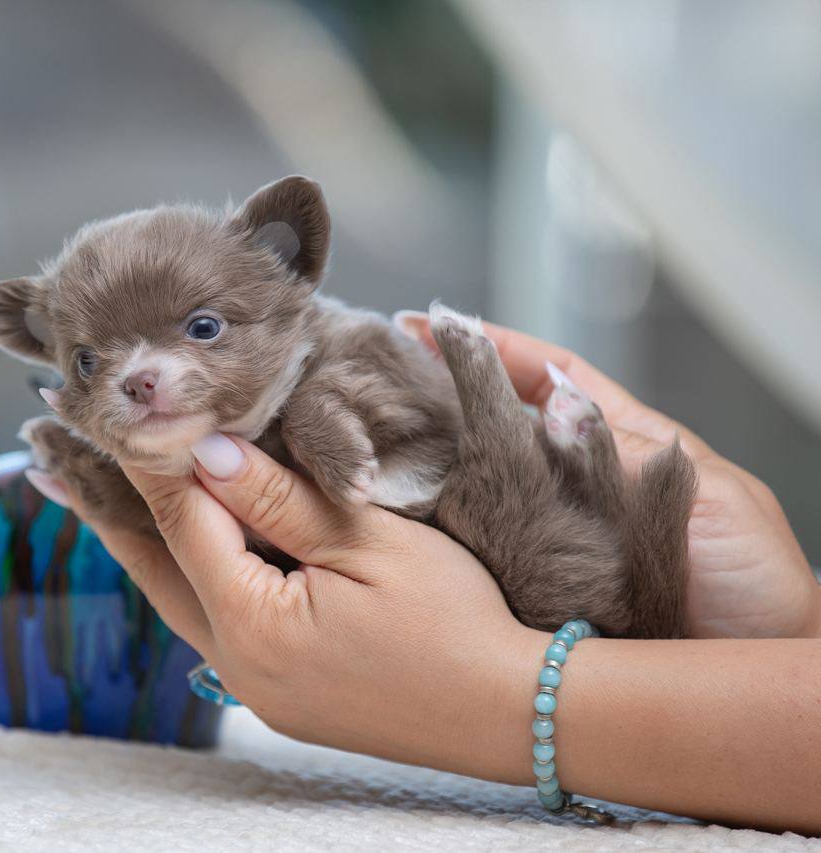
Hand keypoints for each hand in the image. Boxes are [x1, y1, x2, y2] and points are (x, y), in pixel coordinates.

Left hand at [44, 434, 538, 778]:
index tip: (109, 413)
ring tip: (92, 496)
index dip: (146, 461)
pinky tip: (180, 549)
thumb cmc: (455, 621)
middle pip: (154, 568)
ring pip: (177, 597)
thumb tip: (202, 452)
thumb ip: (278, 498)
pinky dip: (188, 573)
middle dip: (105, 509)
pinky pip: (214, 621)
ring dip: (141, 542)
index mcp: (252, 623)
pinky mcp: (280, 692)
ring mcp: (257, 687)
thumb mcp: (368, 543)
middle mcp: (237, 665)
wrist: (514, 712)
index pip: (180, 523)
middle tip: (48, 461)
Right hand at [396, 314, 820, 638]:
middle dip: (440, 400)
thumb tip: (551, 407)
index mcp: (619, 447)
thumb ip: (627, 452)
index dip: (496, 347)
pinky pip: (478, 555)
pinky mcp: (529, 592)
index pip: (548, 378)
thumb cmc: (753, 583)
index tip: (436, 323)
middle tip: (380, 384)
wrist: (747, 675)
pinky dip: (442, 540)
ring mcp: (544, 539)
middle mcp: (570, 489)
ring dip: (429, 469)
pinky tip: (403, 528)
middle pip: (496, 428)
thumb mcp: (708, 495)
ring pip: (476, 488)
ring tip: (374, 447)